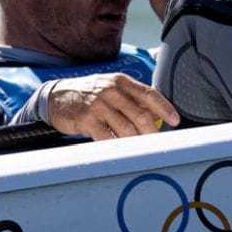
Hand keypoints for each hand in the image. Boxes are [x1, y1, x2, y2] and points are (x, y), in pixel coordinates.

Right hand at [47, 73, 179, 139]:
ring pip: (126, 129)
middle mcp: (111, 90)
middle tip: (157, 144)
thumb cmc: (89, 94)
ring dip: (136, 142)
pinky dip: (116, 146)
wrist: (57, 96)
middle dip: (152, 132)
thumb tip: (156, 116)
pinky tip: (120, 150)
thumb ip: (132, 99)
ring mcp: (98, 104)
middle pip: (140, 115)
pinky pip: (107, 137)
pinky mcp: (86, 118)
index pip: (148, 93)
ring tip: (141, 150)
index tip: (175, 120)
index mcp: (121, 81)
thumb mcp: (111, 89)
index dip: (164, 108)